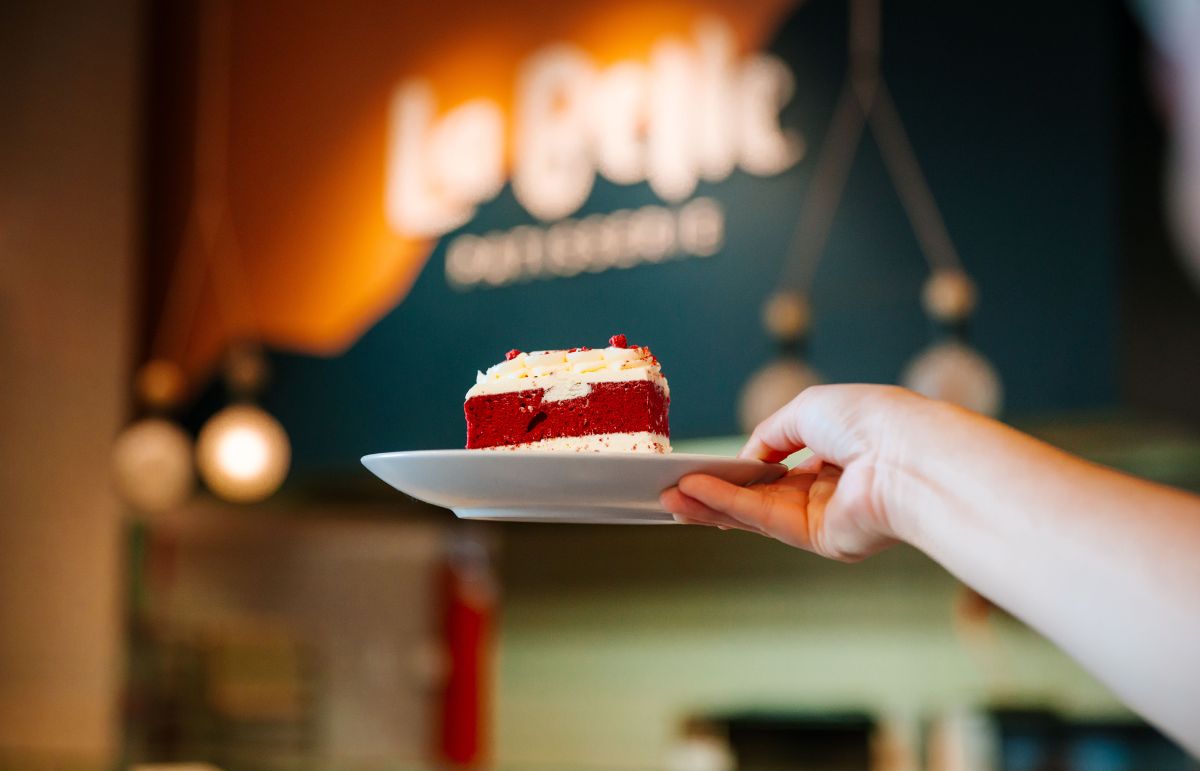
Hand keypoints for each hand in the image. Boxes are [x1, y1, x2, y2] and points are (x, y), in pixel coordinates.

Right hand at [660, 384, 936, 560]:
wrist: (906, 454)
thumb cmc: (869, 420)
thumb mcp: (808, 409)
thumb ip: (772, 432)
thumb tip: (750, 455)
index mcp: (839, 449)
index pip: (783, 462)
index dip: (744, 463)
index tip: (707, 464)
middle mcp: (834, 486)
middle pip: (763, 492)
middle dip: (718, 489)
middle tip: (674, 487)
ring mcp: (828, 516)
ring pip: (758, 511)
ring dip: (712, 502)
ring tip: (670, 497)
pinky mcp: (823, 540)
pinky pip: (766, 521)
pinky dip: (728, 506)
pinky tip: (695, 495)